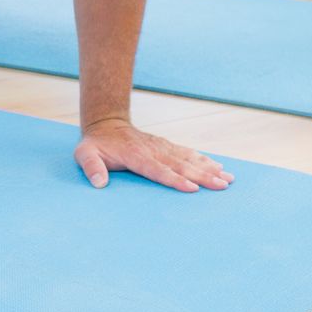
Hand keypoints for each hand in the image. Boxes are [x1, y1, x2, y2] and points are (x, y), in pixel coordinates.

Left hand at [75, 118, 233, 192]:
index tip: (192, 188)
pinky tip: (217, 166)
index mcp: (136, 156)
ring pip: (189, 158)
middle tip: (222, 185)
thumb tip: (99, 183)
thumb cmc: (95, 144)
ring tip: (227, 177)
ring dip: (208, 168)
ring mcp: (162, 147)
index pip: (159, 170)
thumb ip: (92, 168)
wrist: (107, 123)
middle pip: (182, 165)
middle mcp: (154, 151)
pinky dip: (203, 160)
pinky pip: (188, 153)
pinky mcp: (167, 147)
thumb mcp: (84, 154)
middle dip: (203, 176)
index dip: (175, 180)